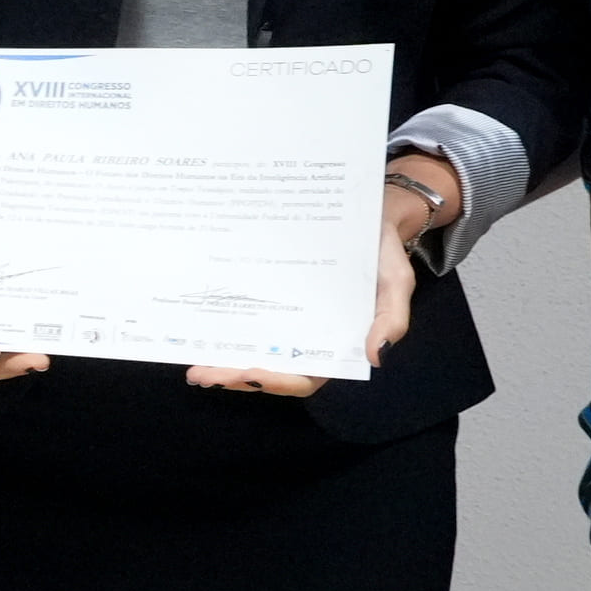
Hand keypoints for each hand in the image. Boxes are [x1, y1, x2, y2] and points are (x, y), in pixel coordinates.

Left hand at [188, 166, 441, 398]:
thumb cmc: (381, 250)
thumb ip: (391, 317)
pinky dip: (224, 330)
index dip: (278, 380)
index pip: (305, 376)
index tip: (250, 373)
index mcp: (336, 341)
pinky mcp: (269, 296)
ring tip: (194, 366)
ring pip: (252, 350)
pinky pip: (246, 319)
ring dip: (223, 362)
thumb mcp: (396, 280)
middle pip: (270, 368)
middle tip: (202, 374)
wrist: (367, 210)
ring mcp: (285, 317)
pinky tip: (199, 331)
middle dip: (235, 376)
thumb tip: (376, 357)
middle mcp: (306, 336)